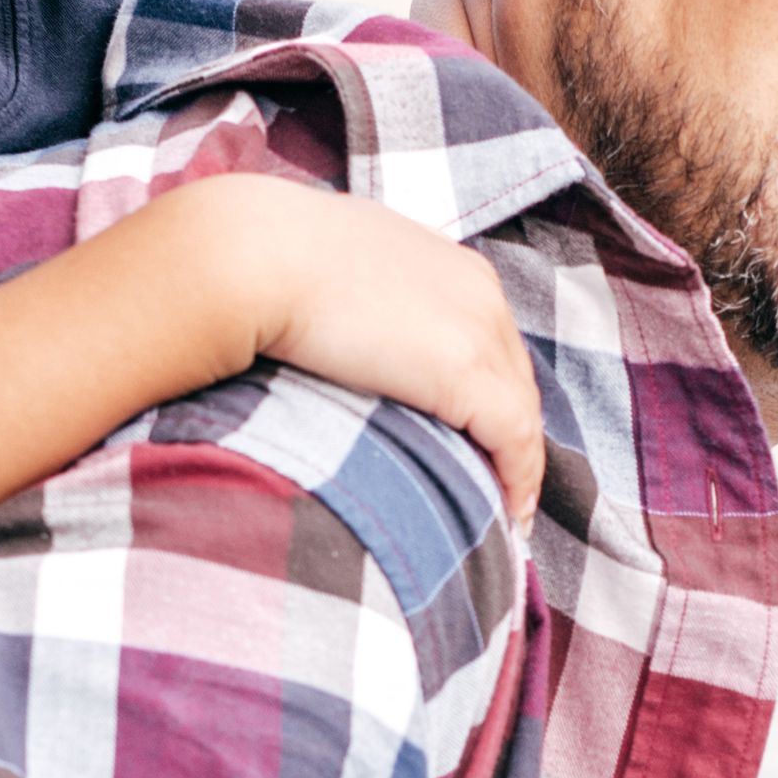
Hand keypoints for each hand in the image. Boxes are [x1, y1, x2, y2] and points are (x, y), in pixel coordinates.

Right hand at [164, 175, 545, 515]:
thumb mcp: (336, 267)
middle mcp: (479, 293)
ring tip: (507, 512)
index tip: (479, 433)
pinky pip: (515, 442)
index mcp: (449, 266)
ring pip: (521, 412)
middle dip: (510, 430)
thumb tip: (338, 320)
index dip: (489, 390)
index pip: (489, 337)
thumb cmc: (271, 260)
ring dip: (518, 465)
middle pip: (514, 376)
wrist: (255, 258)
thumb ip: (360, 294)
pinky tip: (509, 519)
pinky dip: (518, 482)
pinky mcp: (468, 376)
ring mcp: (479, 332)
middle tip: (500, 482)